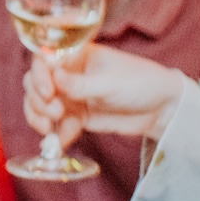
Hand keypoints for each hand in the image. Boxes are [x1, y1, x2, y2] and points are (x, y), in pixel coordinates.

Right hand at [24, 45, 186, 143]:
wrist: (164, 109)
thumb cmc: (142, 82)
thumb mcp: (111, 82)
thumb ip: (80, 84)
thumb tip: (53, 79)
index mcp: (76, 55)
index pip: (44, 60)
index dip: (39, 75)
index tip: (48, 92)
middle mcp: (69, 74)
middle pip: (35, 84)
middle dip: (38, 100)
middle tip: (56, 113)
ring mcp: (71, 96)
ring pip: (40, 105)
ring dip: (39, 117)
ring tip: (50, 130)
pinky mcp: (77, 117)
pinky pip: (57, 126)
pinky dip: (54, 136)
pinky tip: (57, 144)